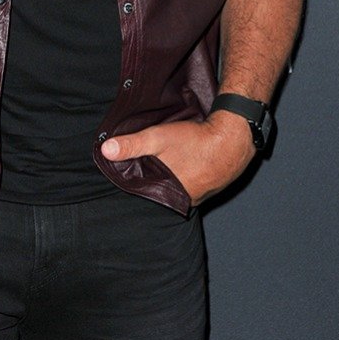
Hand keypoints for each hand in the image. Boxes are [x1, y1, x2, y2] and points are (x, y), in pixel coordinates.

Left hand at [100, 111, 254, 205]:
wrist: (233, 139)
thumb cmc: (196, 141)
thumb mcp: (158, 138)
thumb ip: (132, 145)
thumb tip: (105, 150)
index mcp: (168, 195)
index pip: (143, 191)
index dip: (134, 179)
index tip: (126, 168)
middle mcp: (184, 201)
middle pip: (159, 191)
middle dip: (151, 178)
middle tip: (146, 163)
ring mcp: (198, 196)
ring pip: (175, 188)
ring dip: (169, 177)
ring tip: (166, 161)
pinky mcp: (209, 188)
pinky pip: (190, 184)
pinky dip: (185, 175)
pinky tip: (184, 163)